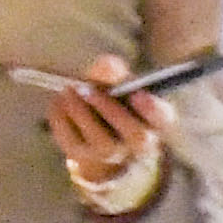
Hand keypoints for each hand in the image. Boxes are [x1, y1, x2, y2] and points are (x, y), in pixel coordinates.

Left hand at [45, 53, 174, 183]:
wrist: (94, 128)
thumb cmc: (112, 98)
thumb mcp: (116, 81)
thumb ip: (113, 71)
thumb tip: (108, 66)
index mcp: (154, 119)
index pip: (163, 118)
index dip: (153, 108)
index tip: (137, 93)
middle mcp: (139, 142)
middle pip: (136, 135)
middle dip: (111, 110)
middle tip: (89, 90)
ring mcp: (111, 154)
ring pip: (102, 143)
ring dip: (82, 114)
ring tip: (70, 90)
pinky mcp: (83, 156)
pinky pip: (72, 143)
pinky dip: (62, 120)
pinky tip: (59, 100)